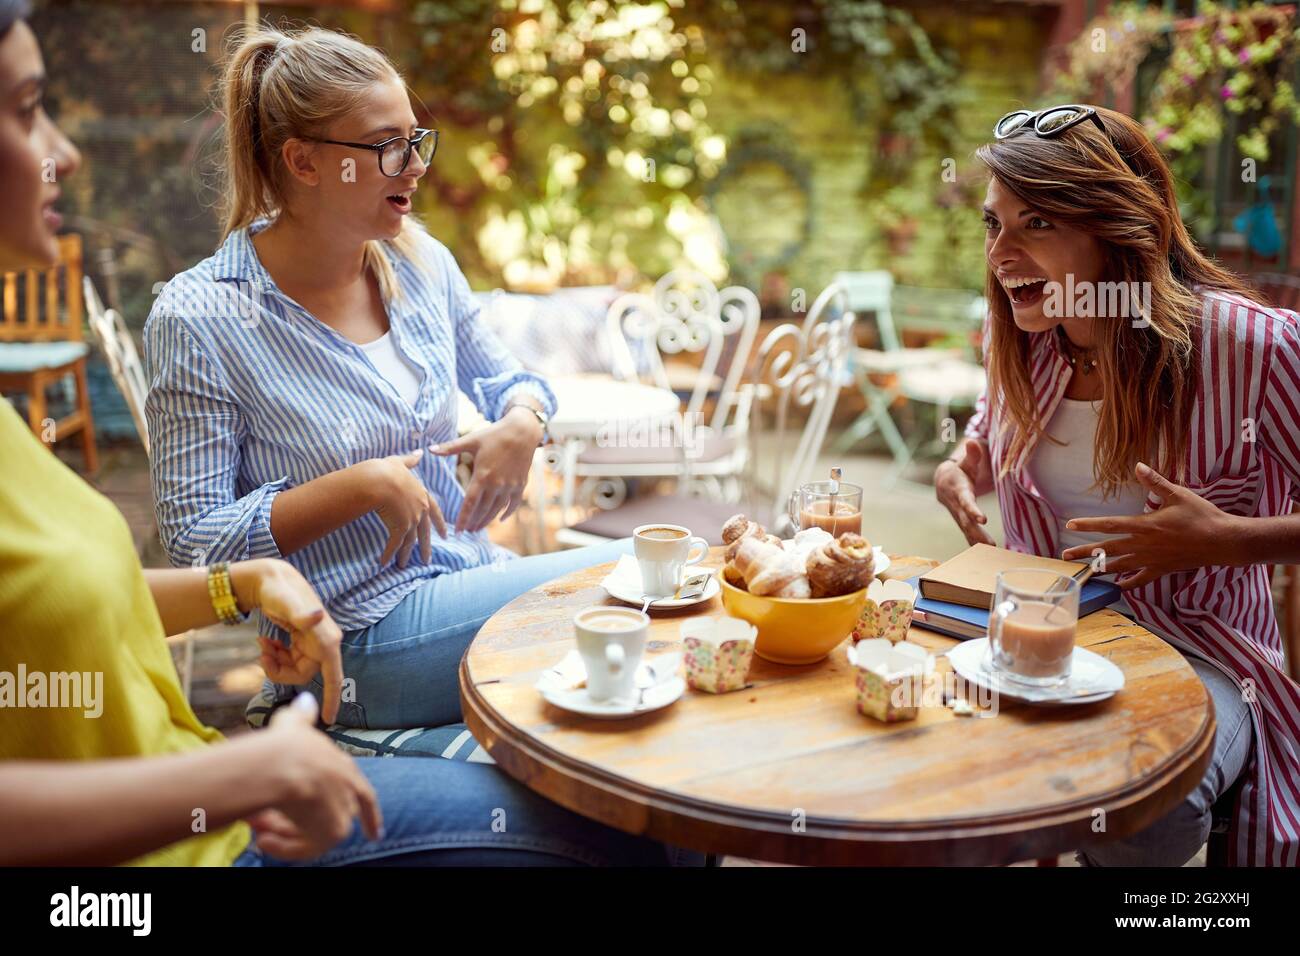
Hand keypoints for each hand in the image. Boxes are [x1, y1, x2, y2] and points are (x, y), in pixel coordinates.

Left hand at [231, 559, 344, 723]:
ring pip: (295, 669)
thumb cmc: (280, 589)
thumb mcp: (287, 601)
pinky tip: (265, 642)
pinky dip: (275, 655)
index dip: (333, 698)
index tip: (329, 720)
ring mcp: (313, 643)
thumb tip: (316, 617)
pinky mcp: (302, 641)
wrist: (270, 579)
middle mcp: (323, 643)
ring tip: (261, 645)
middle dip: (282, 671)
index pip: (334, 675)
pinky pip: (290, 660)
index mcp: (326, 639)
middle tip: (262, 656)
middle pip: (305, 674)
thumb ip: (302, 612)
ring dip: (276, 662)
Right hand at [243, 694, 382, 860]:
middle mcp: (348, 788)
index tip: (375, 834)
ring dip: (284, 831)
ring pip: (315, 831)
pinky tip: (263, 840)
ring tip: (258, 825)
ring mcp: (343, 808)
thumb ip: (301, 717)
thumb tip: (306, 700)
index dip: (366, 813)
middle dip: (299, 821)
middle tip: (264, 823)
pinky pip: (306, 848)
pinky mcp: (332, 830)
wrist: (278, 763)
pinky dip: (284, 848)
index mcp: (342, 766)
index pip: (361, 793)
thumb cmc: (280, 744)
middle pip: (335, 815)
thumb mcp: (292, 726)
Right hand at [363, 450, 446, 567]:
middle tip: (427, 560)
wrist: (379, 480)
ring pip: (409, 542)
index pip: (434, 512)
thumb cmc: (388, 470)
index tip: (445, 535)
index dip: (439, 524)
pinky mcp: (399, 528)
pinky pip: (394, 545)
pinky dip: (388, 554)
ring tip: (403, 566)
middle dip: (425, 547)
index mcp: (422, 495)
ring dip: (405, 555)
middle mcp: (419, 510)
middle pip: (424, 532)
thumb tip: (420, 452)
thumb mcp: (400, 463)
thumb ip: (410, 460)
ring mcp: (411, 520)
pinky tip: (383, 563)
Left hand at [432, 406, 541, 532]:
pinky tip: (500, 520)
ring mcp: (510, 486)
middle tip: (466, 531)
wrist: (522, 431)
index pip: (470, 504)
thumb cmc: (494, 434)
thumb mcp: (471, 440)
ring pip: (497, 509)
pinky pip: (513, 504)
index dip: (463, 519)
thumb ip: (450, 448)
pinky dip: (507, 513)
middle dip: (474, 522)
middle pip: (483, 510)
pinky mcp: (520, 484)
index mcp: (482, 475)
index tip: (457, 531)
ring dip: (487, 520)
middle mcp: (497, 484)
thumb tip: (429, 450)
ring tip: (478, 527)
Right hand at [935, 439, 994, 545]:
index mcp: (959, 490)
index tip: (982, 518)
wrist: (943, 482)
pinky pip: (967, 534)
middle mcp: (956, 506)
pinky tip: (985, 555)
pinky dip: (975, 544)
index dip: (972, 510)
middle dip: (977, 533)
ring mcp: (958, 516)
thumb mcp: (967, 461)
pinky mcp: (961, 521)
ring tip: (992, 551)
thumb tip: (972, 441)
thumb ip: (972, 454)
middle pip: (966, 521)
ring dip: (978, 542)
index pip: (966, 501)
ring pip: (967, 531)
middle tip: (990, 544)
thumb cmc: (961, 470)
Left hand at [1060, 461, 1239, 589]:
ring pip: (1119, 566)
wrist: (1223, 541)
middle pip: (1107, 549)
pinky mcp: (1162, 570)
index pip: (1108, 525)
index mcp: (1144, 525)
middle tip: (1066, 556)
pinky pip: (1140, 579)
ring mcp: (1151, 560)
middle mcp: (1143, 545)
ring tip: (1086, 570)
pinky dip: (1128, 583)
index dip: (1088, 524)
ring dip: (1101, 568)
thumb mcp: (1177, 494)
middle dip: (1085, 552)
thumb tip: (1139, 465)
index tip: (1070, 525)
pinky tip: (1119, 586)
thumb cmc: (1201, 516)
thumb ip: (1155, 482)